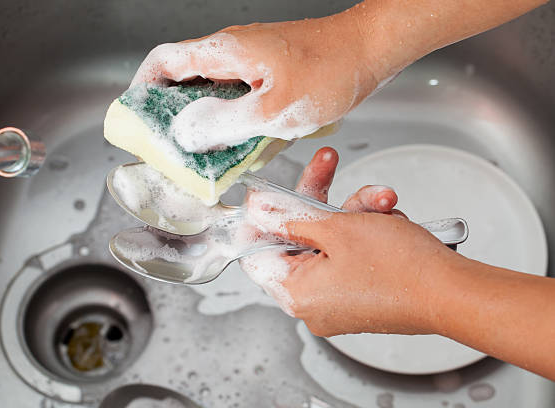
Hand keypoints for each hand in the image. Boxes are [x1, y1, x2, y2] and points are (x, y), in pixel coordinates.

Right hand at [131, 15, 378, 150]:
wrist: (369, 52)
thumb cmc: (330, 72)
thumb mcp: (274, 108)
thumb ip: (225, 123)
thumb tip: (185, 135)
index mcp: (224, 51)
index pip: (163, 61)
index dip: (141, 90)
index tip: (134, 119)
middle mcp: (231, 51)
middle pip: (181, 78)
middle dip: (169, 113)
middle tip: (168, 148)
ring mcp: (249, 61)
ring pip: (209, 89)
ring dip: (200, 119)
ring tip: (199, 153)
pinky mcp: (266, 71)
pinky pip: (234, 94)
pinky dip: (226, 117)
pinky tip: (236, 142)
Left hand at [242, 147, 458, 336]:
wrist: (455, 292)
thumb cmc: (401, 267)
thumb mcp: (337, 228)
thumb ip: (292, 217)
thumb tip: (258, 211)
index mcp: (295, 293)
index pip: (256, 252)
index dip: (261, 218)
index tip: (268, 193)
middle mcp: (312, 303)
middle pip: (298, 239)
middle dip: (321, 201)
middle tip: (326, 165)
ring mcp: (338, 301)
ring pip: (330, 242)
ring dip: (354, 213)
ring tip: (383, 201)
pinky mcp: (360, 294)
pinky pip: (350, 255)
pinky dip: (366, 233)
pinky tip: (390, 218)